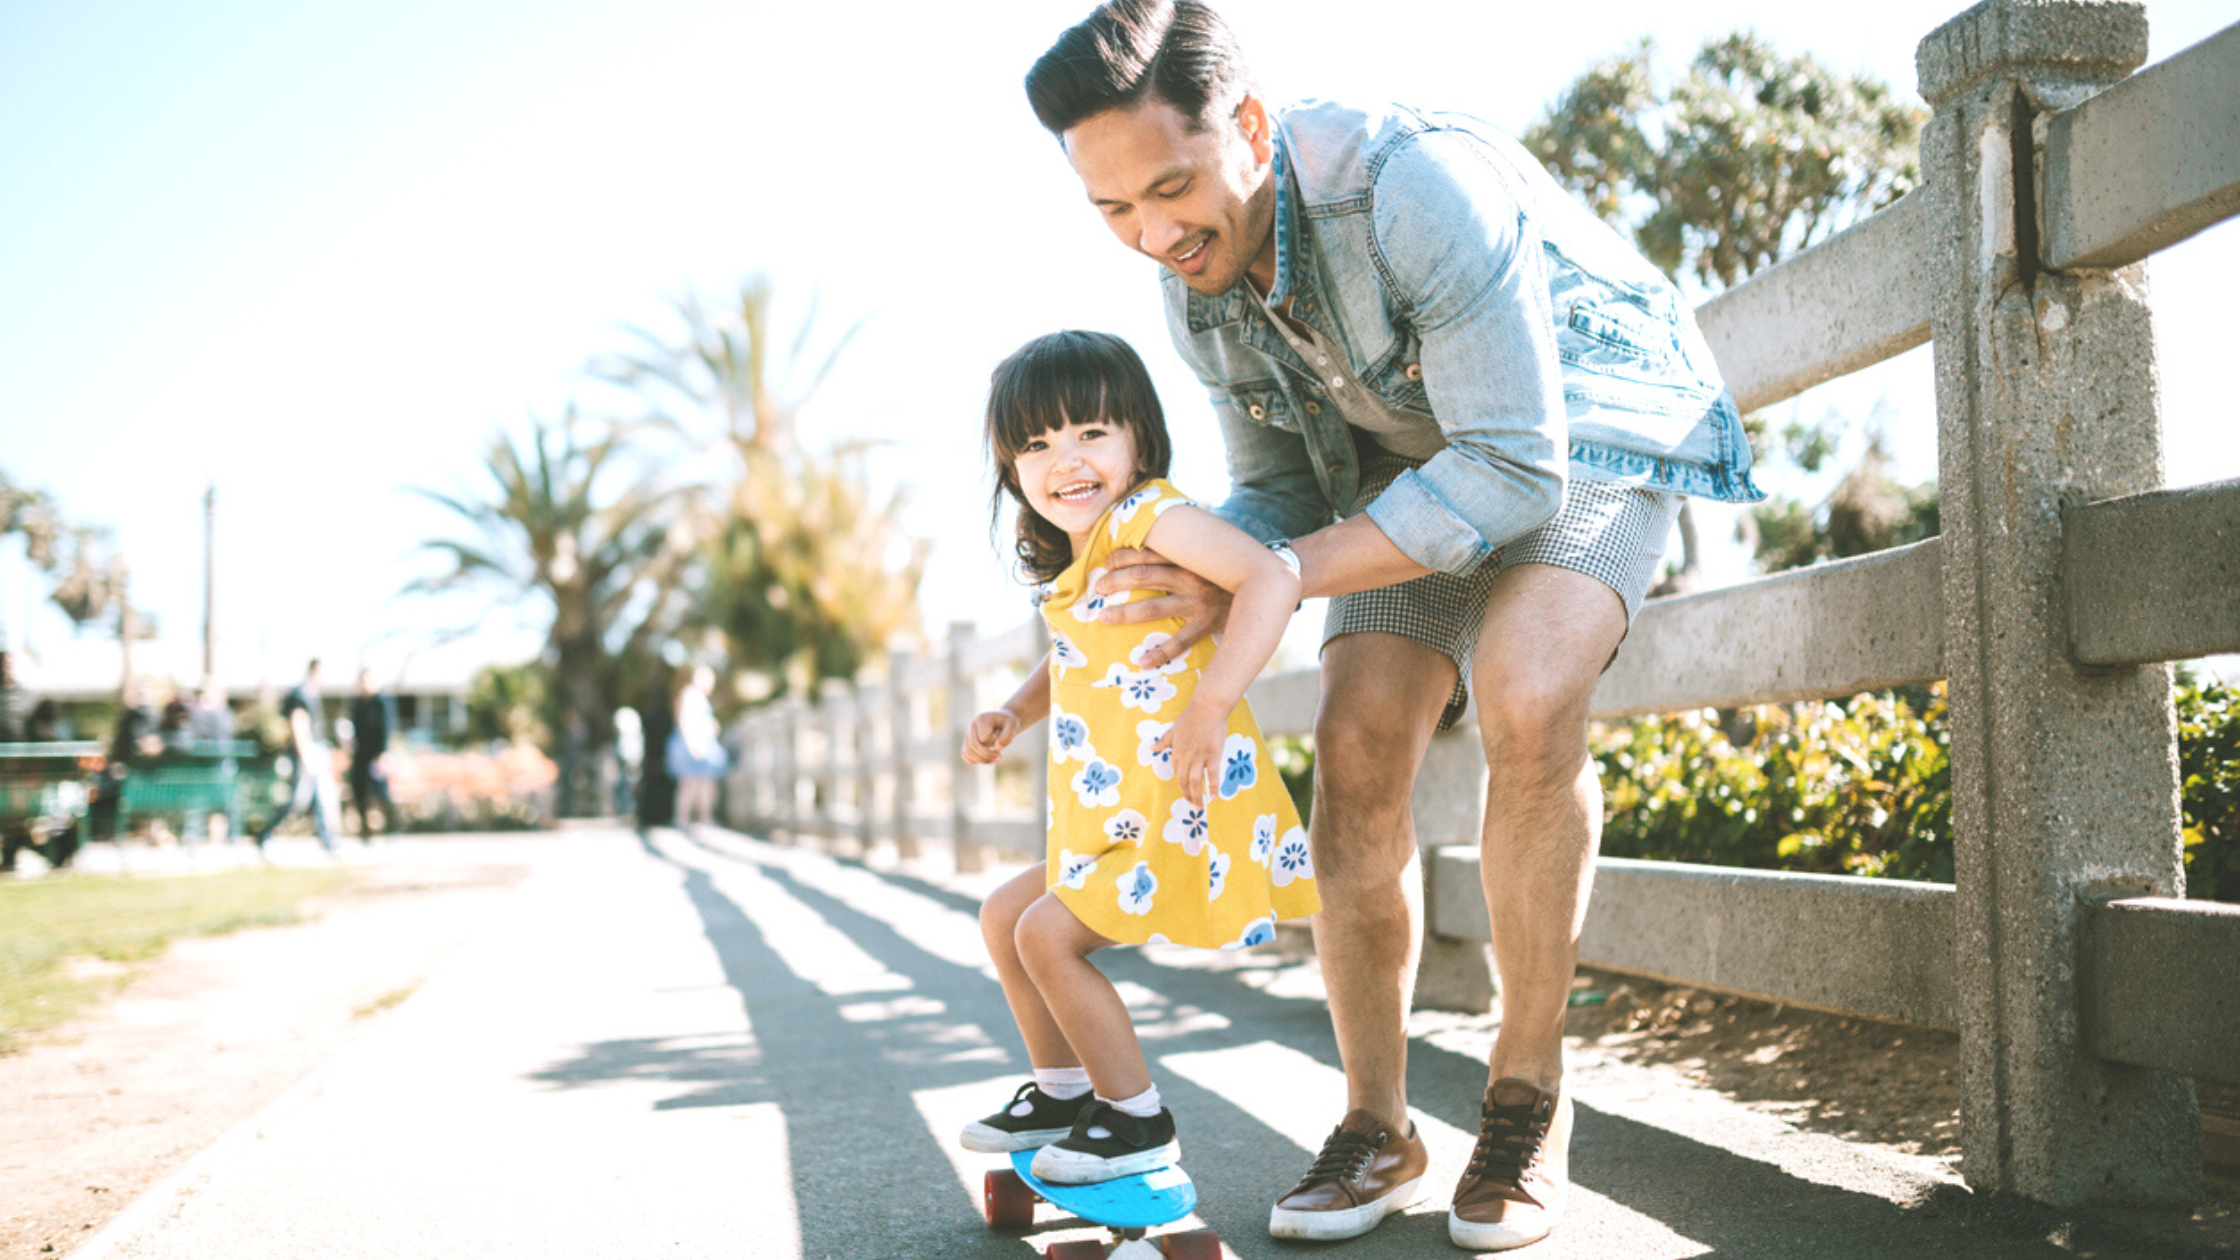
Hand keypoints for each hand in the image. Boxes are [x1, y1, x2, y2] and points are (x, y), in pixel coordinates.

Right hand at [962, 708, 1020, 764]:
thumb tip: (997, 748)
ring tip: (996, 759)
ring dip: (982, 760)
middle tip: (1000, 756)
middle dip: (987, 755)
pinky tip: (988, 759)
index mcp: (982, 719)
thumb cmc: (1008, 722)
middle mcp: (972, 726)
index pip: (983, 738)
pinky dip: (976, 760)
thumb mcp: (1013, 725)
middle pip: (973, 745)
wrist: (1004, 720)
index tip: (1000, 734)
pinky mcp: (968, 742)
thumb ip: (1007, 736)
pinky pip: (966, 755)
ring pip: (968, 752)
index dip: (994, 741)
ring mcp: (968, 734)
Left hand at [1096, 547, 1232, 667]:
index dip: (1124, 556)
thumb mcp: (1211, 554)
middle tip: (1098, 588)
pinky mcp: (1207, 624)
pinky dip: (1161, 653)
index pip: (1149, 553)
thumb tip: (1158, 540)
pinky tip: (1142, 663)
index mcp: (1189, 559)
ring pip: (1155, 608)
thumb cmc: (1231, 571)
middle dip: (1116, 581)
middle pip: (1145, 577)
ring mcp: (1198, 603)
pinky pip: (1180, 642)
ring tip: (1104, 617)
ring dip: (1126, 613)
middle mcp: (1190, 578)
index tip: (1107, 562)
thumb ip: (1187, 549)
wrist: (1268, 587)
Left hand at [1152, 702, 1228, 808]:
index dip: (1181, 780)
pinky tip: (1213, 797)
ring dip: (1196, 796)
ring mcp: (1200, 757)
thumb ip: (1164, 741)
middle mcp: (1186, 756)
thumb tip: (1151, 749)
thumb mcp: (1174, 729)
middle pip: (1183, 780)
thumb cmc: (1192, 716)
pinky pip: (1213, 775)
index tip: (1186, 787)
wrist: (1208, 707)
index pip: (1176, 770)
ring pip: (1195, 781)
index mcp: (1177, 750)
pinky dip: (1213, 787)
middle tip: (1191, 804)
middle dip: (1186, 794)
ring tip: (1199, 807)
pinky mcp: (1213, 755)